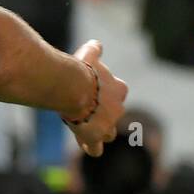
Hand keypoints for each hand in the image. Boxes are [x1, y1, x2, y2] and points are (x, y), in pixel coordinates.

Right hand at [63, 40, 126, 156]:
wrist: (73, 87)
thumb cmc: (81, 70)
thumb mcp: (89, 54)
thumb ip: (94, 51)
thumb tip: (95, 44)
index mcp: (119, 89)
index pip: (118, 93)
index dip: (105, 94)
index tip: (93, 93)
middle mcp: (118, 109)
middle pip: (114, 115)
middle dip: (103, 115)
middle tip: (86, 111)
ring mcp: (107, 125)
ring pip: (109, 133)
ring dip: (100, 132)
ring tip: (86, 129)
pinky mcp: (95, 138)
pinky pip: (96, 148)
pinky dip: (91, 148)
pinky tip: (85, 145)